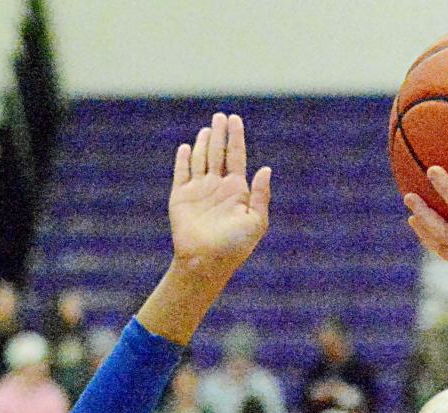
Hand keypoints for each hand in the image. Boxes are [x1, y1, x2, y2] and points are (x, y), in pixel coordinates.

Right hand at [169, 113, 270, 280]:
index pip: (236, 157)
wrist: (206, 261)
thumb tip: (266, 169)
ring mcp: (199, 191)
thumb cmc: (234, 246)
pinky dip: (184, 159)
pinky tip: (187, 148)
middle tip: (221, 116)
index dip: (236, 138)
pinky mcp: (181, 197)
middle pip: (219, 154)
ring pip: (202, 160)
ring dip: (204, 144)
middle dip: (220, 135)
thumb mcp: (256, 222)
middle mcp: (218, 188)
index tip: (235, 120)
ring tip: (208, 129)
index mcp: (237, 192)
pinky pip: (182, 173)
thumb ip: (261, 195)